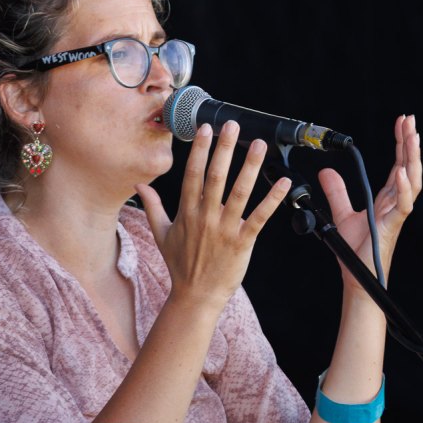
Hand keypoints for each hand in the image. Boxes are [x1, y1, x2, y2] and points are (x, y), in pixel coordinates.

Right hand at [135, 121, 290, 309]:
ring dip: (250, 168)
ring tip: (260, 146)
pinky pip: (259, 218)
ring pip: (239, 193)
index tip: (206, 129)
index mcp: (187, 212)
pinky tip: (283, 184)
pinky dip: (272, 200)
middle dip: (224, 149)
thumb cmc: (180, 265)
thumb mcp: (161, 234)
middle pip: (216, 177)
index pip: (193, 174)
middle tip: (233, 126)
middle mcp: (205, 217)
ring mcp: (224, 229)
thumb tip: (139, 185)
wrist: (196, 296)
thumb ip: (153, 206)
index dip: (200, 150)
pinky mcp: (242, 243)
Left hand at [318, 114, 421, 288]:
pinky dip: (404, 187)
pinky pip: (403, 204)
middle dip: (410, 143)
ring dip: (413, 159)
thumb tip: (326, 171)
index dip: (401, 142)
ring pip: (412, 181)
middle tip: (410, 120)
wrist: (355, 276)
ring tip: (413, 137)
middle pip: (409, 166)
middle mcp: (396, 203)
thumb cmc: (355, 250)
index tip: (402, 122)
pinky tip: (402, 172)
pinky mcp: (391, 226)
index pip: (399, 164)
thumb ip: (337, 192)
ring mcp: (396, 214)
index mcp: (387, 198)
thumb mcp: (342, 213)